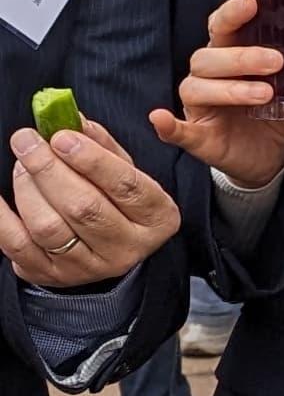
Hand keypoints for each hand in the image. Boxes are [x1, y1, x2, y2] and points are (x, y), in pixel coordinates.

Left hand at [1, 119, 182, 288]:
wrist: (107, 247)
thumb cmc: (117, 201)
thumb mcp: (125, 171)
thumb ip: (103, 146)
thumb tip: (72, 119)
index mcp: (156, 218)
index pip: (127, 186)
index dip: (92, 160)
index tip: (61, 136)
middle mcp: (127, 247)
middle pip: (84, 208)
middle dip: (49, 170)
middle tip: (27, 141)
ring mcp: (89, 266)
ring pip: (49, 227)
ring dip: (27, 188)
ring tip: (21, 165)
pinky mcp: (52, 275)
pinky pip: (17, 245)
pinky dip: (1, 217)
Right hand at [149, 0, 283, 190]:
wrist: (271, 159)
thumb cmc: (282, 114)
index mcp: (233, 56)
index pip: (224, 27)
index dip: (233, 13)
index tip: (252, 3)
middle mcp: (210, 76)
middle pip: (210, 55)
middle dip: (242, 56)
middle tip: (277, 62)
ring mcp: (200, 106)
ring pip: (198, 86)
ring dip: (230, 88)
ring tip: (265, 95)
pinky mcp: (197, 136)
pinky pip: (176, 129)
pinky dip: (168, 124)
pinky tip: (162, 118)